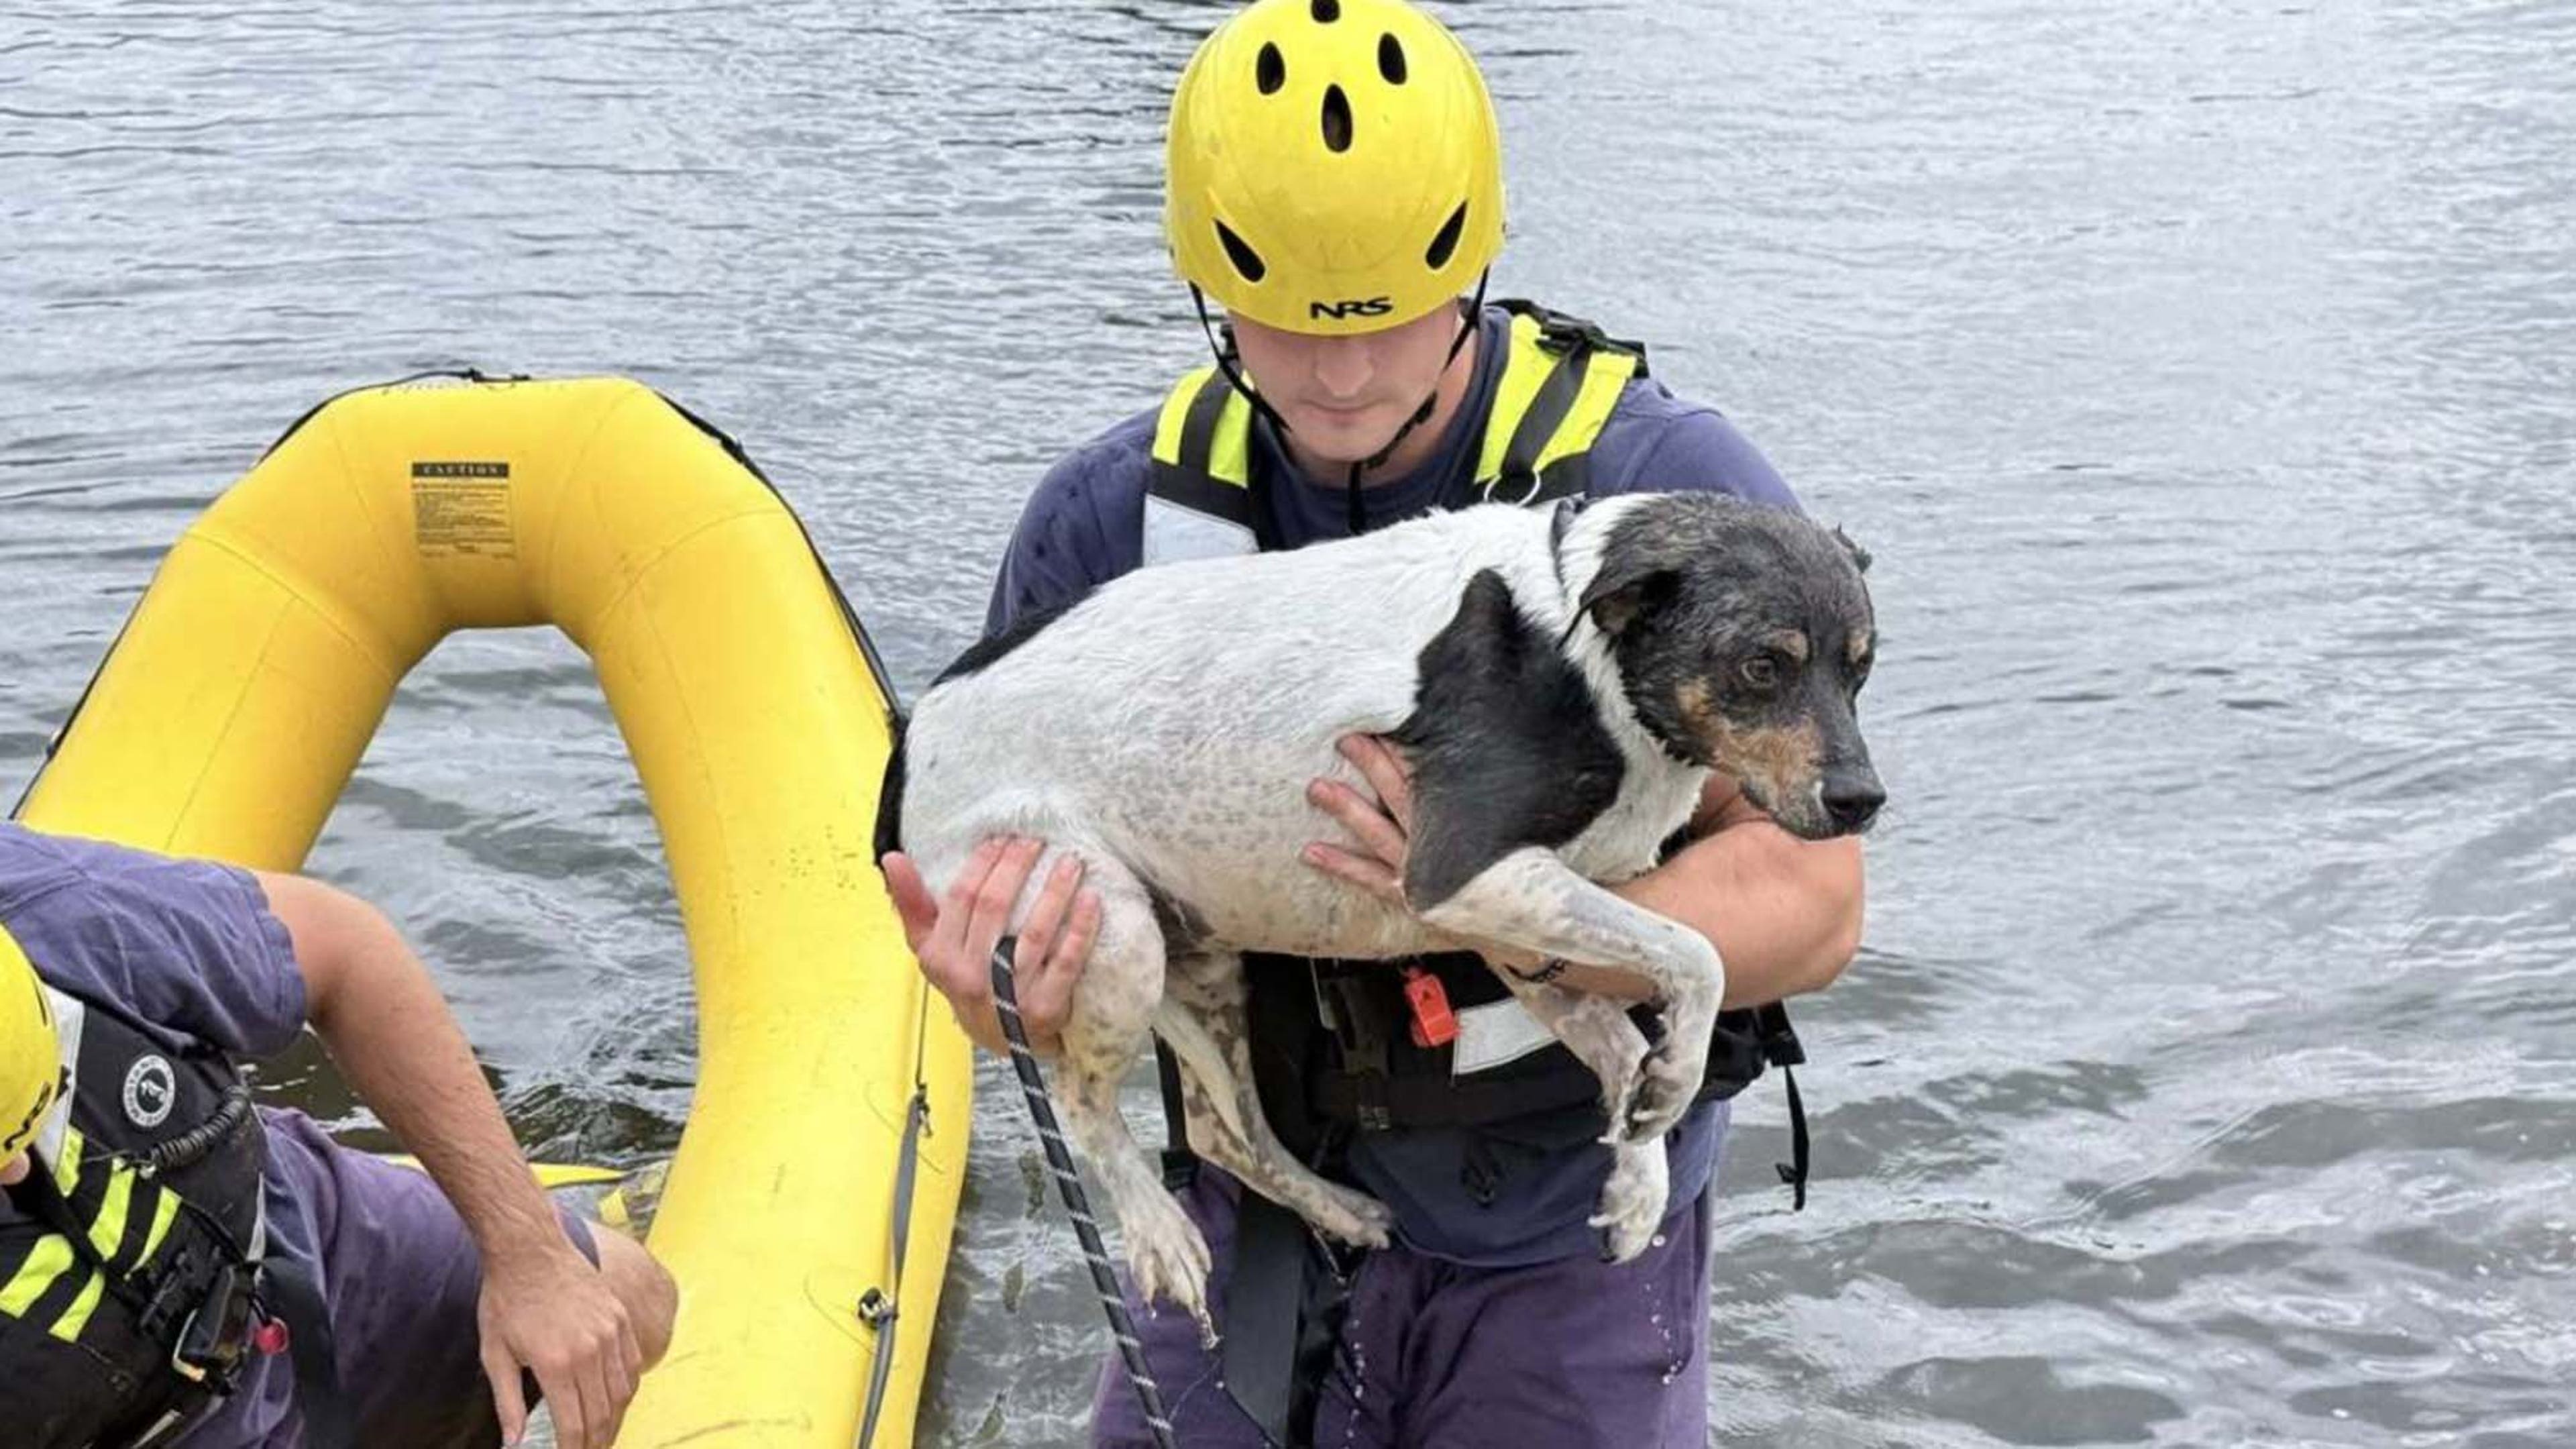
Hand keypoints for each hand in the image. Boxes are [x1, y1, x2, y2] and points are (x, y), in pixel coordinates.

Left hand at [477, 1234, 642, 1448]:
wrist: (529, 1248)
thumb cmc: (505, 1300)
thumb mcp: (495, 1355)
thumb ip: (508, 1403)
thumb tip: (514, 1443)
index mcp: (556, 1363)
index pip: (574, 1423)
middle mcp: (589, 1350)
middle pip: (603, 1413)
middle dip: (596, 1443)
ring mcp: (610, 1332)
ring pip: (623, 1392)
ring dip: (615, 1421)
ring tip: (604, 1437)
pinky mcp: (620, 1317)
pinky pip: (633, 1364)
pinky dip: (627, 1390)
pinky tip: (617, 1402)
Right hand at [882, 837, 1100, 1055]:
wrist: (1000, 1038)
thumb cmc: (968, 982)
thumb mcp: (932, 950)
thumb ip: (912, 906)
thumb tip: (893, 858)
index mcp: (941, 958)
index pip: (962, 897)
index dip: (983, 862)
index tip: (1003, 839)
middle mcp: (972, 976)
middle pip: (997, 907)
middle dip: (1018, 866)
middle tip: (1037, 842)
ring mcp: (1010, 994)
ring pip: (1036, 930)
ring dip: (1055, 890)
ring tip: (1070, 862)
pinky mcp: (1045, 1008)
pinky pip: (1068, 960)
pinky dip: (1081, 927)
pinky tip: (1091, 900)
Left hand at [1303, 734, 1548, 975]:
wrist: (1533, 921)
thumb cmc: (1524, 868)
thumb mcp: (1511, 823)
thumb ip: (1488, 795)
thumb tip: (1487, 747)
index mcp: (1463, 821)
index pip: (1430, 777)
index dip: (1405, 751)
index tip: (1386, 723)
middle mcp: (1439, 843)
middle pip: (1400, 794)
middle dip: (1373, 764)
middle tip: (1346, 737)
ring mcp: (1421, 871)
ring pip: (1378, 832)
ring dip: (1347, 808)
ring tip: (1316, 788)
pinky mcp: (1411, 897)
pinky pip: (1371, 877)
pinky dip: (1341, 864)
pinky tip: (1312, 851)